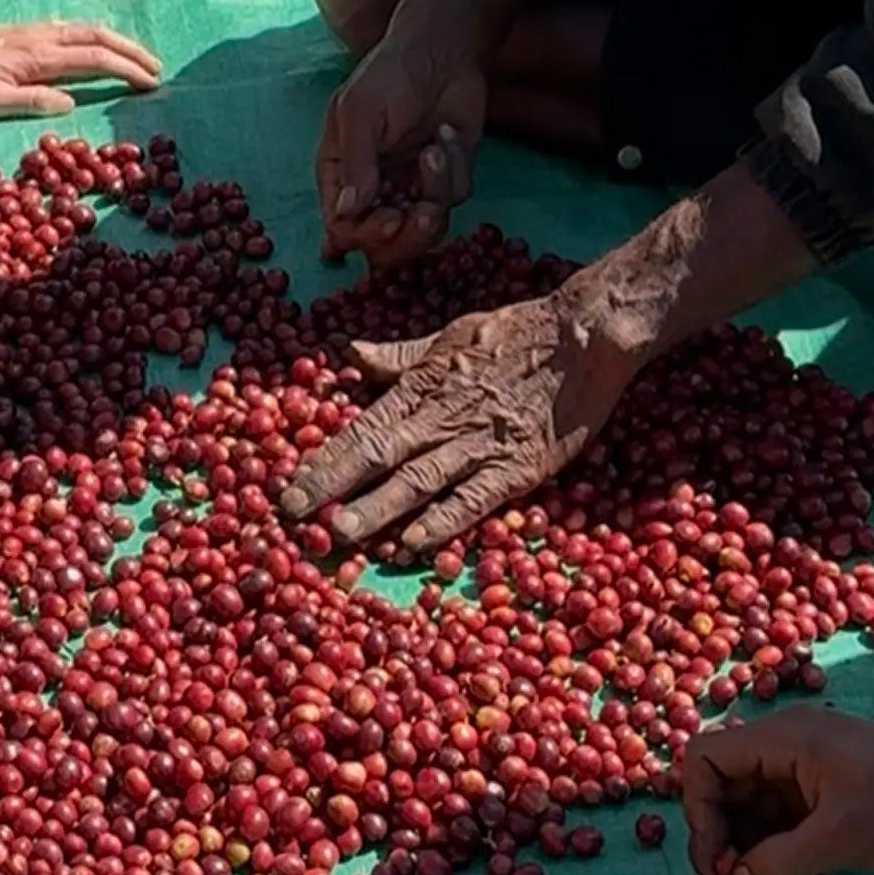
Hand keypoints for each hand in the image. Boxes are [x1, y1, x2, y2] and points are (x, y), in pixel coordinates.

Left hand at [0, 19, 160, 118]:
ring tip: (136, 57)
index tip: (149, 83)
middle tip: (156, 68)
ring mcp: (34, 33)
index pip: (94, 60)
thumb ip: (31, 101)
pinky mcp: (25, 34)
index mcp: (38, 59)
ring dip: (116, 41)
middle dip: (130, 51)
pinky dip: (95, 37)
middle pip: (98, 37)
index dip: (125, 70)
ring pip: (85, 30)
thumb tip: (70, 102)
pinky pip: (71, 31)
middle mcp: (41, 40)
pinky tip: (98, 45)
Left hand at [276, 279, 645, 551]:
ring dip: (377, 508)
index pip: (362, 429)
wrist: (584, 336)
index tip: (290, 484)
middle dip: (332, 487)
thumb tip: (353, 354)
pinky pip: (474, 498)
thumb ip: (401, 356)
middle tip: (293, 516)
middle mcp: (441, 418)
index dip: (324, 459)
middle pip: (376, 456)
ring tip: (340, 532)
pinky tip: (415, 542)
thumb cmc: (517, 332)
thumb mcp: (450, 336)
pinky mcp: (518, 467)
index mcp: (422, 387)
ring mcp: (479, 444)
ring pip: (417, 480)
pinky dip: (444, 520)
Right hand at [317, 17, 488, 265]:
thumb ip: (354, 163)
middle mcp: (374, 189)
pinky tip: (445, 133)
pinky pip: (454, 197)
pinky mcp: (447, 179)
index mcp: (339, 175)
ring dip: (435, 190)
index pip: (343, 229)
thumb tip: (345, 213)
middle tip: (425, 213)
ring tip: (434, 148)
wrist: (443, 49)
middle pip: (385, 246)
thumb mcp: (360, 111)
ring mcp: (412, 186)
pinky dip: (454, 167)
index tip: (389, 219)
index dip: (365, 236)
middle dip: (408, 236)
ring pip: (425, 228)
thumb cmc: (390, 73)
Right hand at [682, 709, 873, 874]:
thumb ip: (778, 862)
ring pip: (752, 806)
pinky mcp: (825, 787)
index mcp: (781, 738)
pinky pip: (783, 817)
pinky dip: (783, 850)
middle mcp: (785, 744)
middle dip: (724, 838)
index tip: (718, 861)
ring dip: (755, 851)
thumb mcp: (840, 839)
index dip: (698, 811)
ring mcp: (805, 765)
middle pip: (724, 786)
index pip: (705, 760)